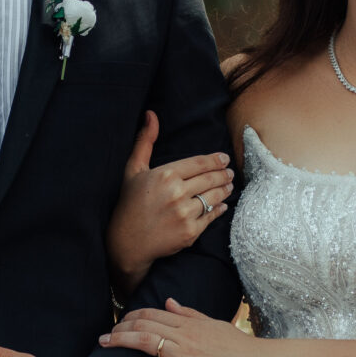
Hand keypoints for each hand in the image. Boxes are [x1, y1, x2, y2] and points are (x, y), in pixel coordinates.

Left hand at [104, 299, 269, 356]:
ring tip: (104, 346)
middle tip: (105, 336)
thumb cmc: (241, 347)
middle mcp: (184, 334)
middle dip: (119, 328)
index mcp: (190, 322)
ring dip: (120, 343)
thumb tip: (169, 301)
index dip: (131, 316)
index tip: (119, 321)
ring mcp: (185, 354)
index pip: (152, 312)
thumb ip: (190, 313)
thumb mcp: (214, 324)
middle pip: (143, 324)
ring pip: (145, 342)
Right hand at [106, 111, 232, 291]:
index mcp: (165, 175)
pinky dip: (220, 209)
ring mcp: (185, 214)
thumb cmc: (129, 203)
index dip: (216, 160)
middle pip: (211, 179)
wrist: (126, 242)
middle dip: (224, 174)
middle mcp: (177, 193)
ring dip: (225, 190)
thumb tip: (151, 114)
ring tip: (229, 186)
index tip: (224, 159)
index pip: (199, 163)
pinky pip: (211, 217)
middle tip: (230, 172)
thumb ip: (145, 141)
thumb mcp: (133, 169)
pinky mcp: (190, 233)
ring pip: (214, 197)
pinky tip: (222, 205)